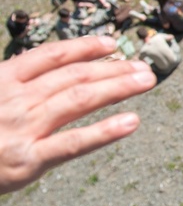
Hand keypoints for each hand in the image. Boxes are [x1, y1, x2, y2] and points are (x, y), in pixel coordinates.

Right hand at [0, 37, 155, 194]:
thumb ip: (9, 85)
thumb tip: (38, 77)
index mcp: (0, 80)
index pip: (50, 56)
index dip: (83, 47)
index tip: (110, 43)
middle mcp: (15, 99)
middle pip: (73, 75)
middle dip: (112, 68)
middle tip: (144, 65)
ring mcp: (23, 128)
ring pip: (80, 100)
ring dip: (117, 87)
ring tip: (145, 81)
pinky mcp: (29, 161)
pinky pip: (74, 143)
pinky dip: (106, 131)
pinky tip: (131, 121)